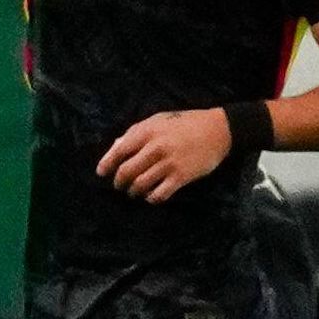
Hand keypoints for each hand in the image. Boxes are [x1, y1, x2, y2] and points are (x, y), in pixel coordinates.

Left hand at [96, 109, 230, 203]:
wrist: (217, 130)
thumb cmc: (185, 123)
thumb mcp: (158, 120)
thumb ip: (136, 132)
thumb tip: (116, 148)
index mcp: (147, 131)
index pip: (119, 151)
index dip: (107, 164)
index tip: (101, 173)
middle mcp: (155, 148)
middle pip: (127, 172)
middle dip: (119, 182)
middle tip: (119, 186)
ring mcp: (169, 164)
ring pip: (141, 185)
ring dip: (134, 192)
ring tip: (134, 192)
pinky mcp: (181, 177)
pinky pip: (159, 194)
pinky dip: (151, 198)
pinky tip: (151, 196)